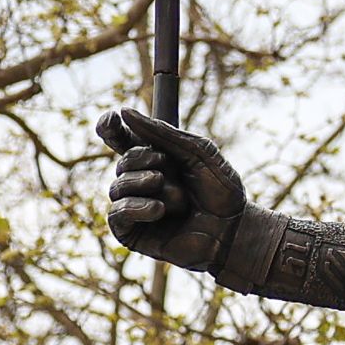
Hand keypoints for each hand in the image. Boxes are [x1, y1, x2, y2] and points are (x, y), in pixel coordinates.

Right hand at [99, 105, 248, 272]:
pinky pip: (116, 214)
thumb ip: (163, 133)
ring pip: (117, 187)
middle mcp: (140, 181)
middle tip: (167, 165)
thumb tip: (125, 112)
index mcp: (153, 158)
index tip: (114, 119)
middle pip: (123, 161)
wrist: (235, 229)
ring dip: (145, 184)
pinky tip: (159, 209)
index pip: (120, 139)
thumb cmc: (222, 190)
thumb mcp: (197, 152)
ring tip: (178, 196)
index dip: (110, 127)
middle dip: (142, 159)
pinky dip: (135, 207)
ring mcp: (134, 207)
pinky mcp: (132, 233)